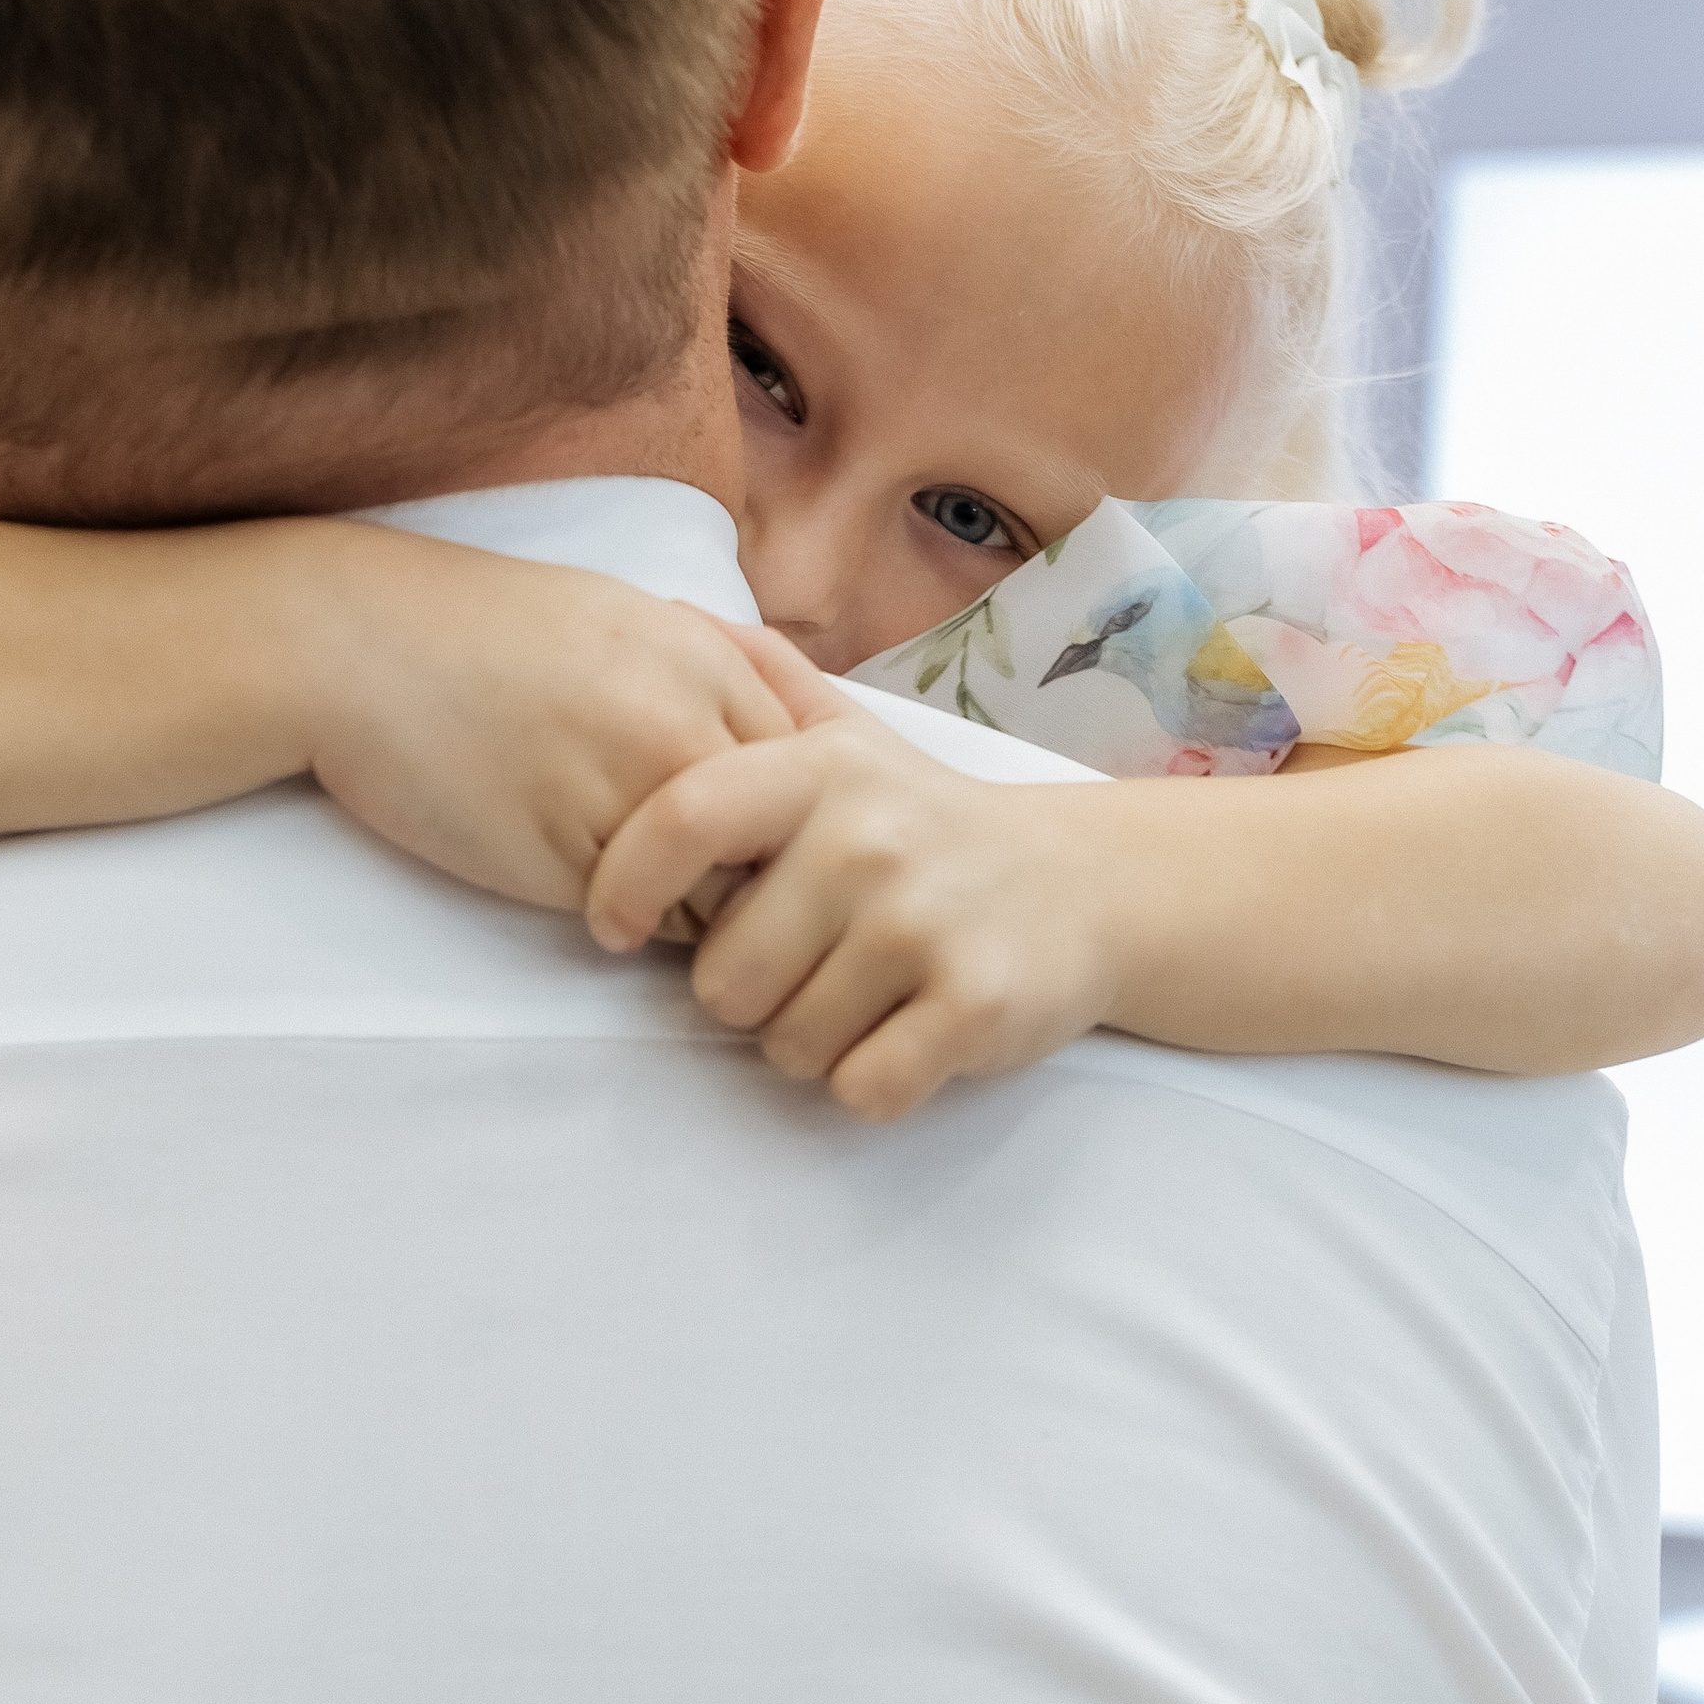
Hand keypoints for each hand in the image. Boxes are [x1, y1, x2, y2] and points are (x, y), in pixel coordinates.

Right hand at [303, 529, 829, 911]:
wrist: (359, 644)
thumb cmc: (483, 630)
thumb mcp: (624, 616)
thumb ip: (709, 672)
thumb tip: (774, 741)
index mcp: (708, 661)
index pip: (813, 774)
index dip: (795, 817)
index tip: (765, 836)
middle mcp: (683, 728)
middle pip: (785, 842)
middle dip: (765, 873)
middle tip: (731, 887)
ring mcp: (627, 799)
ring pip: (724, 897)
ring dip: (705, 909)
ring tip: (662, 894)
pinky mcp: (567, 864)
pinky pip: (646, 924)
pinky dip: (637, 923)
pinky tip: (599, 895)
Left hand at [586, 711, 1121, 1120]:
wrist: (1085, 887)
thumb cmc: (933, 825)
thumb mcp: (852, 739)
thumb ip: (764, 682)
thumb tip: (670, 614)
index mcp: (825, 770)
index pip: (682, 819)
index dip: (625, 883)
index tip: (618, 927)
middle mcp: (872, 839)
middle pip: (723, 979)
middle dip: (746, 996)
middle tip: (800, 967)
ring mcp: (926, 924)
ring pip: (788, 1044)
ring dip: (808, 1043)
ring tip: (857, 994)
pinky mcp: (977, 1006)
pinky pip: (862, 1089)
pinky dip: (871, 1083)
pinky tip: (902, 1036)